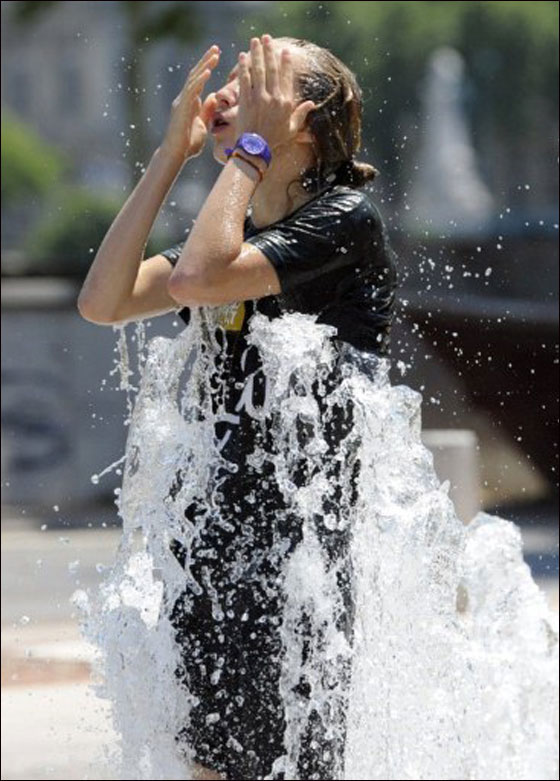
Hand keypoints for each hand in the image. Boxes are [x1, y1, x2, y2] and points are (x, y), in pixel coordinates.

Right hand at [161, 45, 219, 160]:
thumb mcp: (203, 125)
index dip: (207, 67)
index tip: (217, 55)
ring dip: (205, 65)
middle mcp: (184, 99)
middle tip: (216, 47)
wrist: (176, 155)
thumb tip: (214, 97)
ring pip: (193, 79)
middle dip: (206, 60)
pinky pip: (191, 91)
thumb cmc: (188, 145)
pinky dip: (200, 80)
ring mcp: (181, 103)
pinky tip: (208, 71)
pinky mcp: (181, 108)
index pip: (199, 80)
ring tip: (215, 54)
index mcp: (190, 103)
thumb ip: (207, 111)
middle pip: (196, 75)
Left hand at [236, 35, 315, 153]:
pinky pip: (245, 79)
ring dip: (256, 53)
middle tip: (267, 38)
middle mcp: (273, 97)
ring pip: (258, 70)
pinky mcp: (246, 100)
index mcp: (286, 102)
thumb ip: (302, 114)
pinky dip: (244, 67)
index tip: (284, 51)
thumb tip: (312, 103)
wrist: (256, 148)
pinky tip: (242, 56)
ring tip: (254, 41)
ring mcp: (259, 98)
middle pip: (271, 69)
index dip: (285, 62)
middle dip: (269, 51)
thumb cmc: (275, 140)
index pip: (286, 77)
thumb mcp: (292, 128)